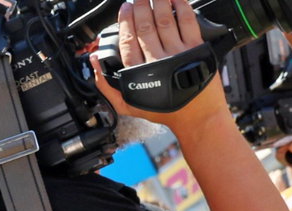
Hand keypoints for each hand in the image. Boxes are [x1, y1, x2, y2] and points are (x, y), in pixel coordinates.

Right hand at [90, 0, 231, 140]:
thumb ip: (106, 85)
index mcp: (139, 74)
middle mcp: (157, 61)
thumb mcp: (128, 105)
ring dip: (157, 2)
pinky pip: (187, 22)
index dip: (125, 21)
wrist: (198, 118)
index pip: (127, 41)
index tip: (124, 9)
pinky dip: (180, 6)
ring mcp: (177, 53)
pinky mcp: (196, 49)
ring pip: (164, 20)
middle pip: (144, 27)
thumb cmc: (165, 112)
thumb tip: (93, 60)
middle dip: (140, 7)